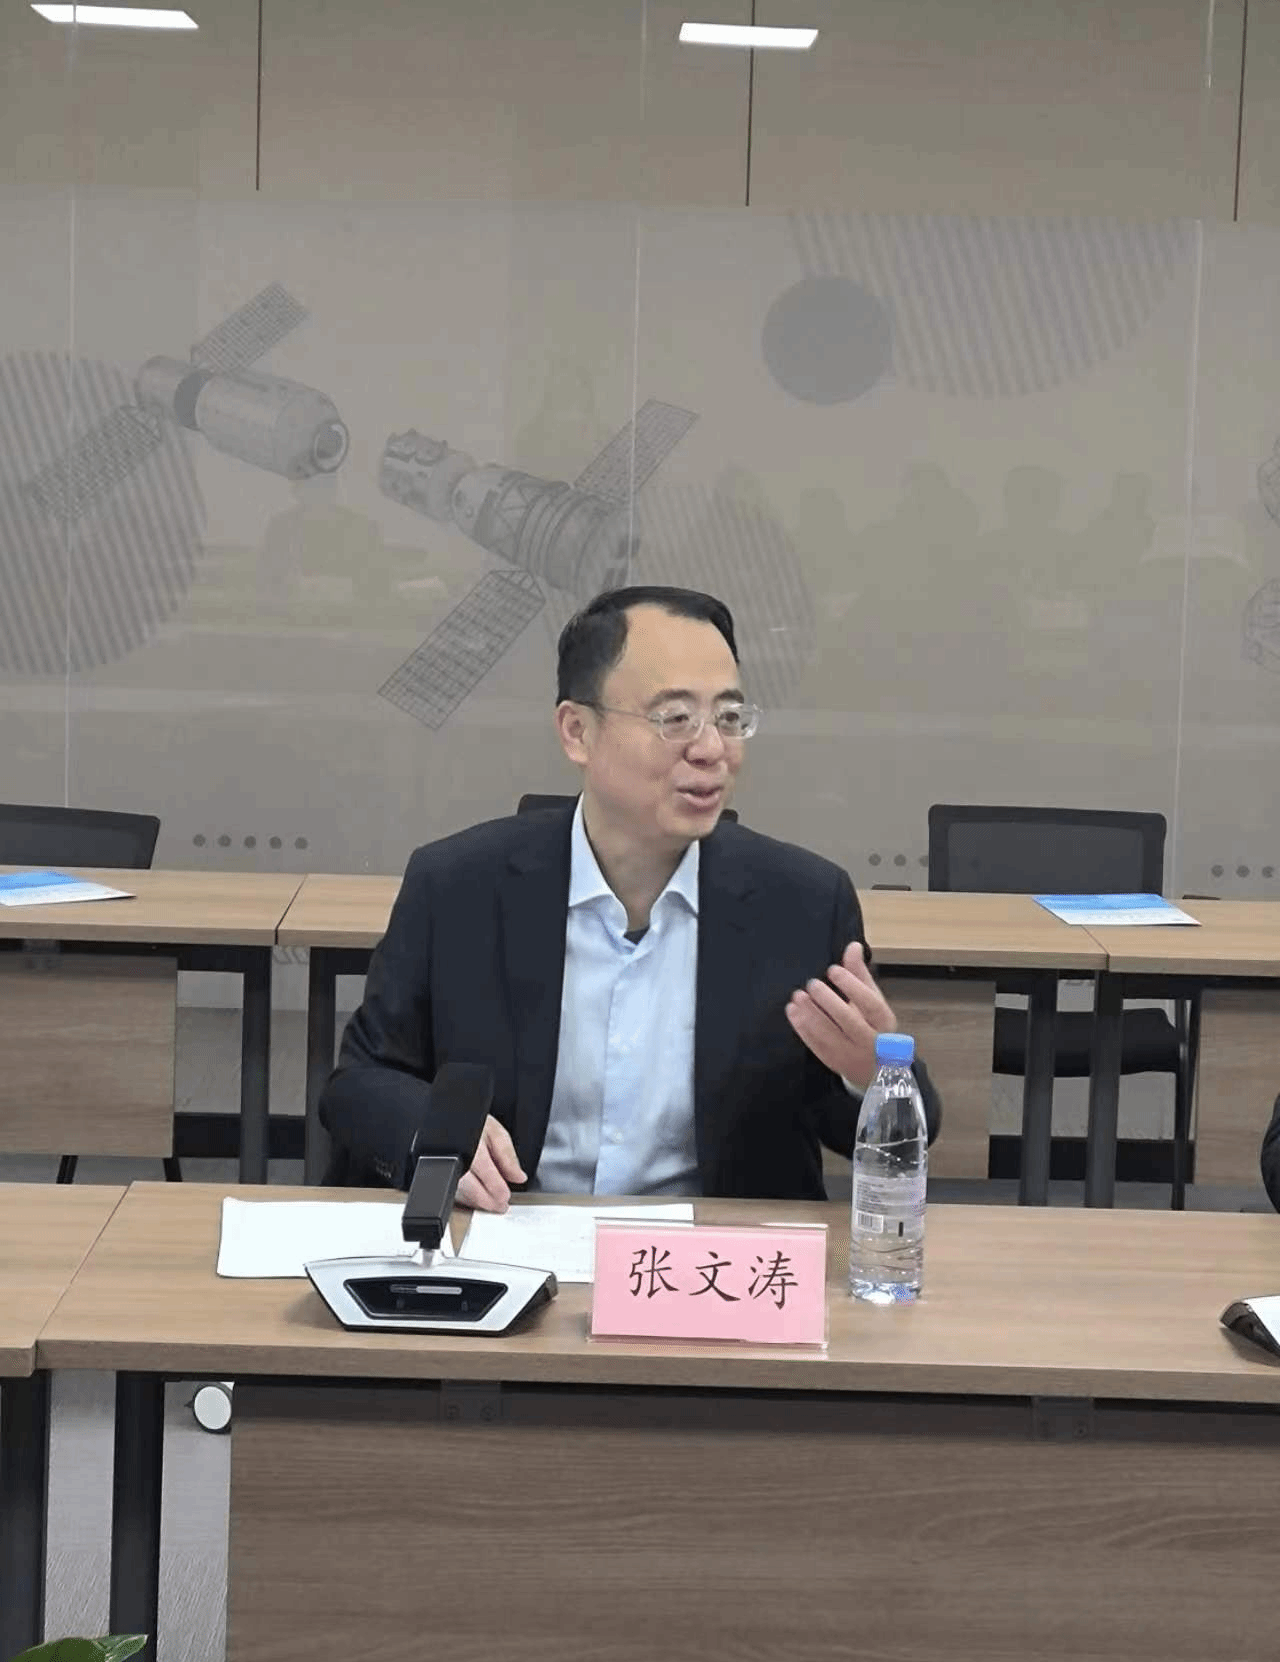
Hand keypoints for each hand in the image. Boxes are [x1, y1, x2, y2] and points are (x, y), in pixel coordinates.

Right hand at [455, 1114, 526, 1212]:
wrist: (452, 1122)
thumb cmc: (475, 1125)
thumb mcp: (496, 1133)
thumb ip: (508, 1155)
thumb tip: (518, 1176)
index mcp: (474, 1144)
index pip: (485, 1171)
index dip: (496, 1188)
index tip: (505, 1197)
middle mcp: (457, 1156)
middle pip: (470, 1186)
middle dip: (487, 1200)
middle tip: (500, 1205)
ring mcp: (446, 1166)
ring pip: (460, 1192)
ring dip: (477, 1201)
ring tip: (492, 1204)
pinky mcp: (441, 1174)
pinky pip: (452, 1191)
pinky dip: (465, 1199)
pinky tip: (477, 1199)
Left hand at [785, 940, 896, 1091]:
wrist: (876, 1067)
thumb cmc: (873, 1025)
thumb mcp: (872, 999)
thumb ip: (859, 974)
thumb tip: (852, 945)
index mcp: (883, 1021)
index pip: (869, 1003)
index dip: (851, 985)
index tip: (832, 969)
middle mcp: (870, 1040)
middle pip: (848, 1020)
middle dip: (827, 1001)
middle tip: (811, 983)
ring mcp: (851, 1054)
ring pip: (828, 1034)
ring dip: (810, 1014)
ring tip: (797, 996)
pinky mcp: (833, 1062)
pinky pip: (816, 1045)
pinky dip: (802, 1028)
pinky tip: (793, 1012)